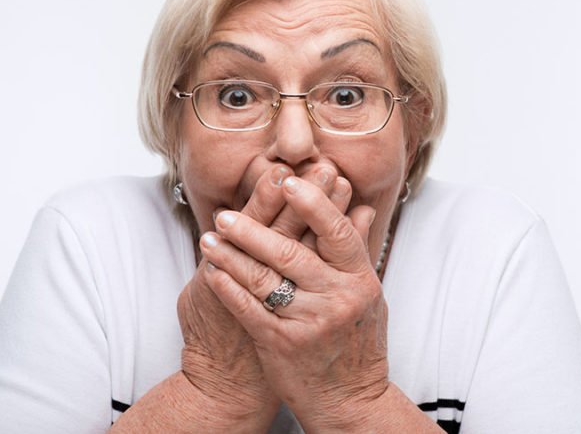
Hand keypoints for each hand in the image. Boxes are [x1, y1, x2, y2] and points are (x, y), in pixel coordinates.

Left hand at [177, 164, 343, 425]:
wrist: (350, 400)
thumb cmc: (359, 343)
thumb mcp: (369, 295)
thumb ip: (360, 249)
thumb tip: (363, 206)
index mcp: (361, 280)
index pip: (337, 232)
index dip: (313, 204)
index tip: (288, 181)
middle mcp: (337, 299)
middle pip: (290, 253)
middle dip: (254, 230)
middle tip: (227, 214)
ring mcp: (309, 323)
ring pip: (263, 280)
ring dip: (231, 256)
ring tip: (208, 238)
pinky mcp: (282, 345)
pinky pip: (248, 310)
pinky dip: (227, 289)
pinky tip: (212, 272)